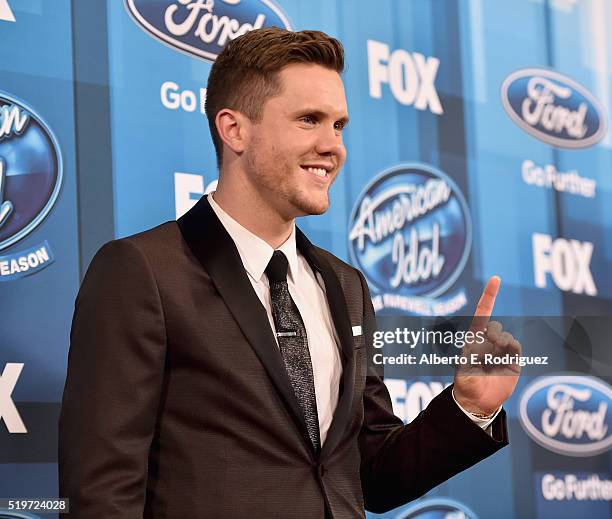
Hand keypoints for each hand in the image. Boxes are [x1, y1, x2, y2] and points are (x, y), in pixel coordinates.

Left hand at [453, 276, 521, 414]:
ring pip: (505, 336)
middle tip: (483, 353)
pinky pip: (515, 346)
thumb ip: (468, 356)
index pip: (483, 313)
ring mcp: (501, 349)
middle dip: (490, 336)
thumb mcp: (462, 370)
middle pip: (494, 326)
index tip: (496, 279)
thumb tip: (478, 340)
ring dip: (499, 345)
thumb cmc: (466, 384)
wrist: (479, 402)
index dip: (489, 296)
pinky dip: (510, 349)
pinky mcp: (513, 359)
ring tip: (490, 362)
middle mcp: (489, 341)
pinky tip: (503, 360)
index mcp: (474, 338)